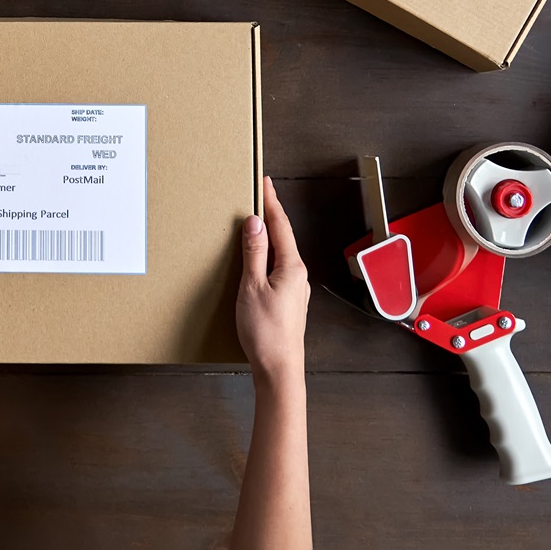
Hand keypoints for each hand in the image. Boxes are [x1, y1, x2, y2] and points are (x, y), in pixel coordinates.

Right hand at [236, 177, 309, 385]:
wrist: (279, 369)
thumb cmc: (266, 332)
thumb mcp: (252, 287)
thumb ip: (254, 254)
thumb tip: (254, 223)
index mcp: (292, 267)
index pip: (281, 226)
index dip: (271, 203)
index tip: (265, 182)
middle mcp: (298, 275)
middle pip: (283, 237)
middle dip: (270, 216)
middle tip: (259, 195)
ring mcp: (295, 289)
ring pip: (280, 254)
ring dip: (268, 237)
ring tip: (255, 223)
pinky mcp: (288, 301)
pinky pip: (277, 269)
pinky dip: (267, 256)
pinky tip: (257, 259)